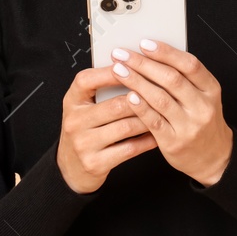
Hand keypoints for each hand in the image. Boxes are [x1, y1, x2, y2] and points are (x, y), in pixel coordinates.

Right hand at [55, 65, 158, 193]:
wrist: (71, 169)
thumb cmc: (85, 131)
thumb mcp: (85, 108)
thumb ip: (102, 91)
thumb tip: (135, 69)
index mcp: (71, 101)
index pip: (87, 80)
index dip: (111, 73)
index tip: (135, 66)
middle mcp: (74, 121)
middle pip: (115, 105)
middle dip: (143, 98)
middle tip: (164, 93)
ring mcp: (83, 144)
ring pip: (126, 127)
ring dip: (149, 120)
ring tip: (165, 113)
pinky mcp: (95, 163)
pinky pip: (129, 148)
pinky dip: (147, 141)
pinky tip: (158, 135)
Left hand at [109, 40, 232, 186]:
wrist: (214, 158)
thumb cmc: (203, 122)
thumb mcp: (204, 97)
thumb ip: (184, 78)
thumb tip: (152, 55)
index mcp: (211, 90)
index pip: (190, 65)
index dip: (166, 52)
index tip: (145, 43)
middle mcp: (202, 107)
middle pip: (172, 79)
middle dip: (144, 64)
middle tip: (123, 54)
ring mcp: (189, 125)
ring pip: (160, 98)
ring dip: (136, 81)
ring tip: (119, 70)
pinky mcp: (174, 141)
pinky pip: (154, 121)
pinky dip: (140, 107)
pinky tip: (128, 96)